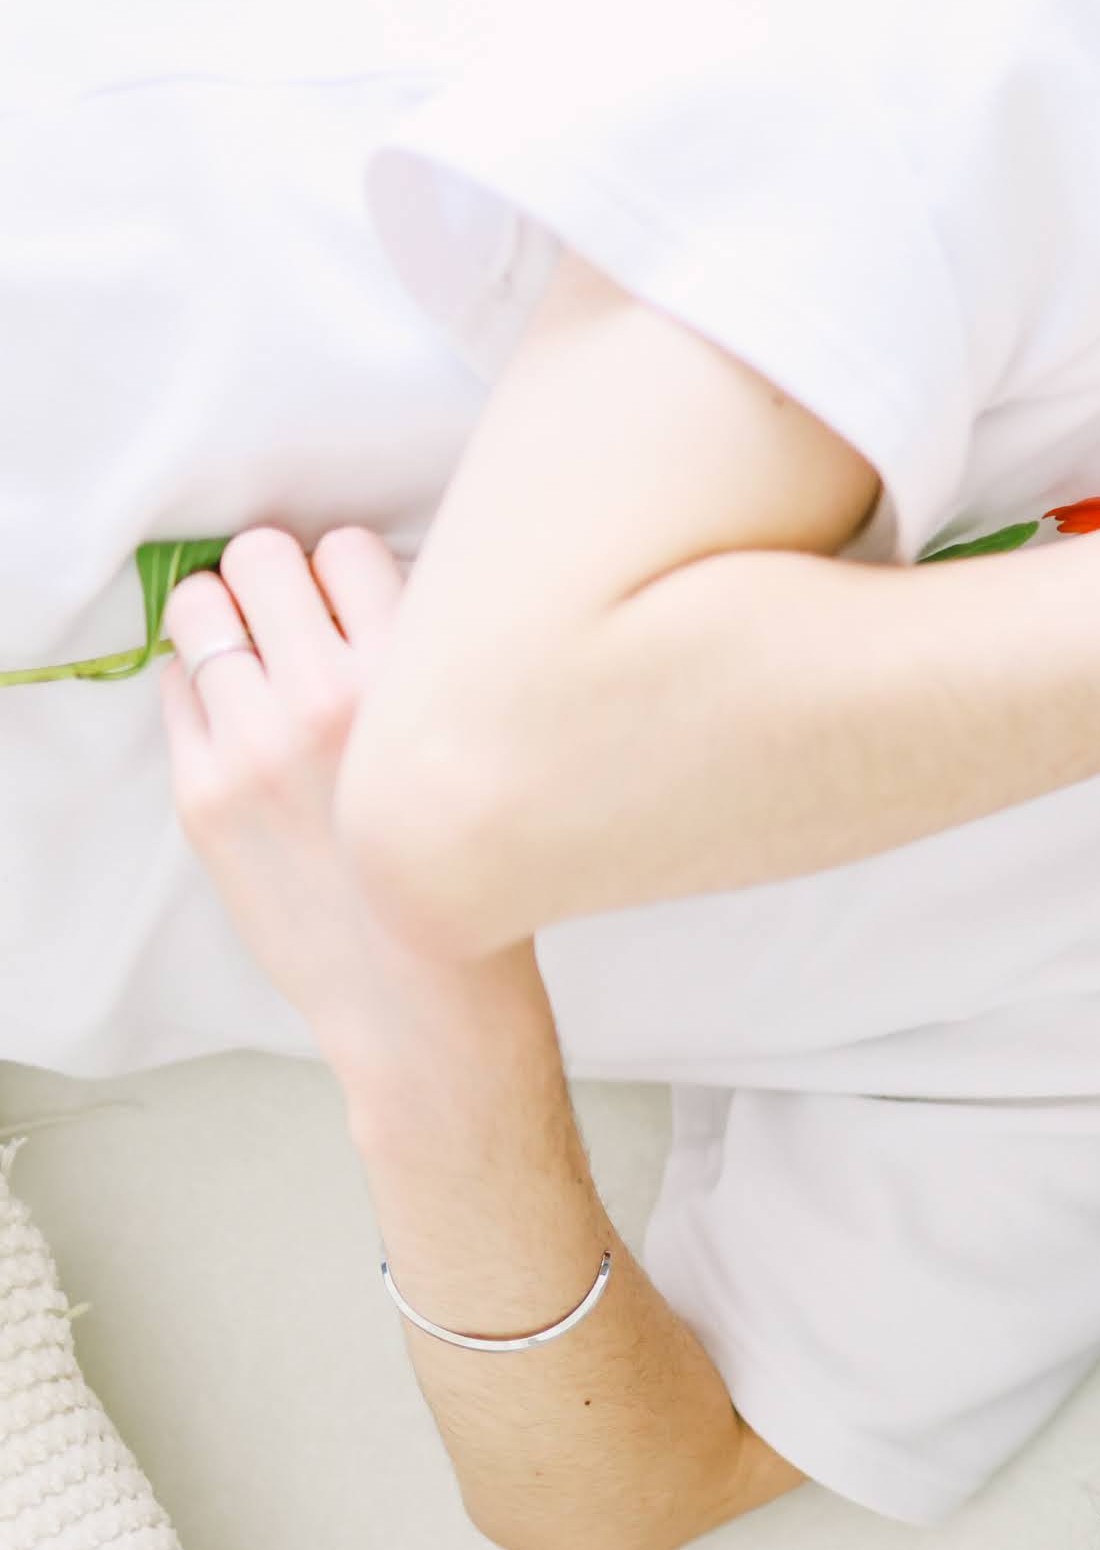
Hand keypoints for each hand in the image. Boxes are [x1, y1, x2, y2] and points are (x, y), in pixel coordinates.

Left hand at [159, 529, 551, 1071]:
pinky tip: (240, 718)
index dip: (347, 571)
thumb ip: (425, 668)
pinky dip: (201, 684)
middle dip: (276, 578)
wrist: (424, 1000)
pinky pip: (173, 683)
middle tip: (293, 618)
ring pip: (200, 606)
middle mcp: (331, 703)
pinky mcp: (203, 791)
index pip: (350, 549)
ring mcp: (254, 746)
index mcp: (417, 684)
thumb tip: (359, 591)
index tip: (352, 604)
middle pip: (264, 557)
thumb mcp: (477, 749)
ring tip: (253, 656)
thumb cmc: (466, 872)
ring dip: (225, 618)